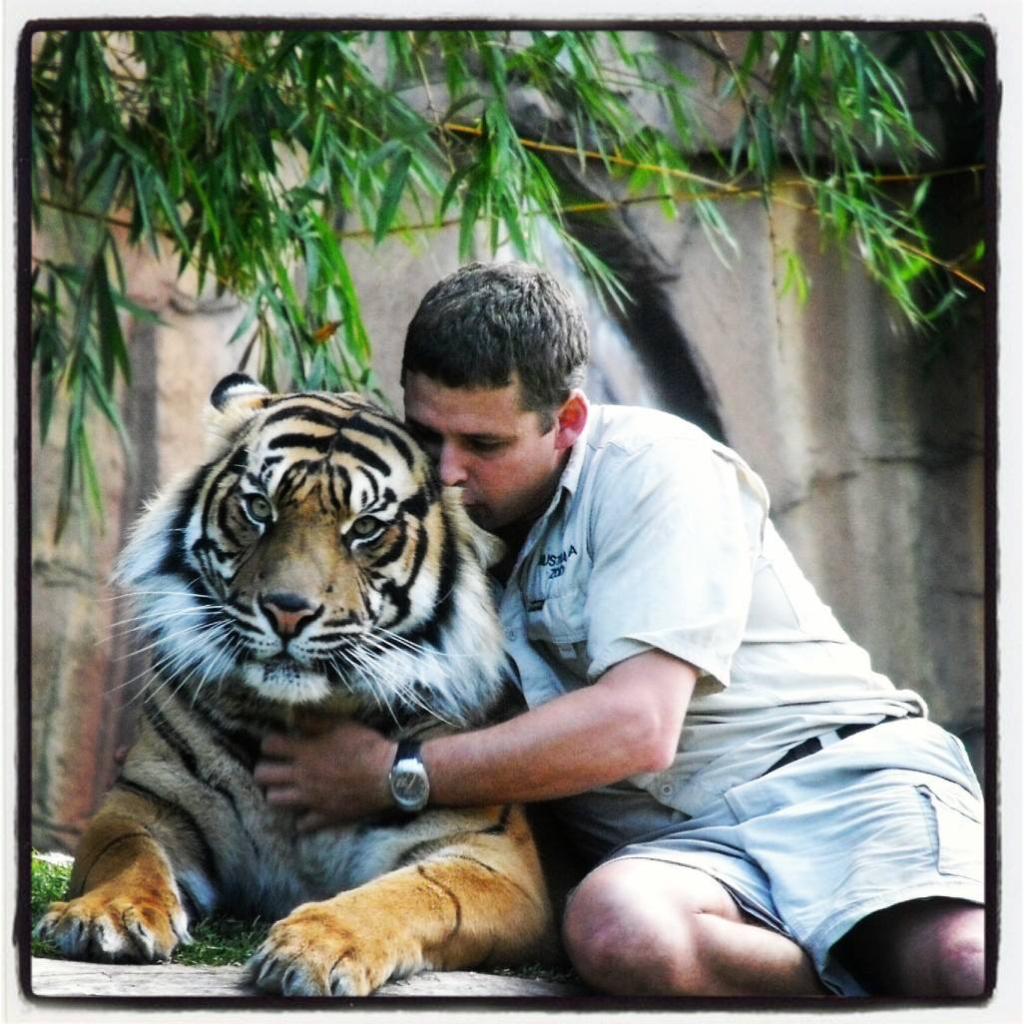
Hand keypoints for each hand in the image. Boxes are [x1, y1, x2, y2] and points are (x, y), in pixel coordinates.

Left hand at [253, 720, 396, 831]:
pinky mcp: (324, 816)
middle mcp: (301, 776)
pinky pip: (301, 824)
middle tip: (276, 766)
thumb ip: (315, 721)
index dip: (270, 742)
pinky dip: (302, 817)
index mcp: (306, 752)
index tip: (277, 742)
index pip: (269, 745)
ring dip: (277, 792)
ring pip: (274, 800)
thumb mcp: (343, 725)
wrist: (389, 776)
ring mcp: (310, 799)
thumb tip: (293, 714)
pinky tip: (308, 809)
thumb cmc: (367, 747)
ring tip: (287, 787)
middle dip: (264, 768)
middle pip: (263, 775)